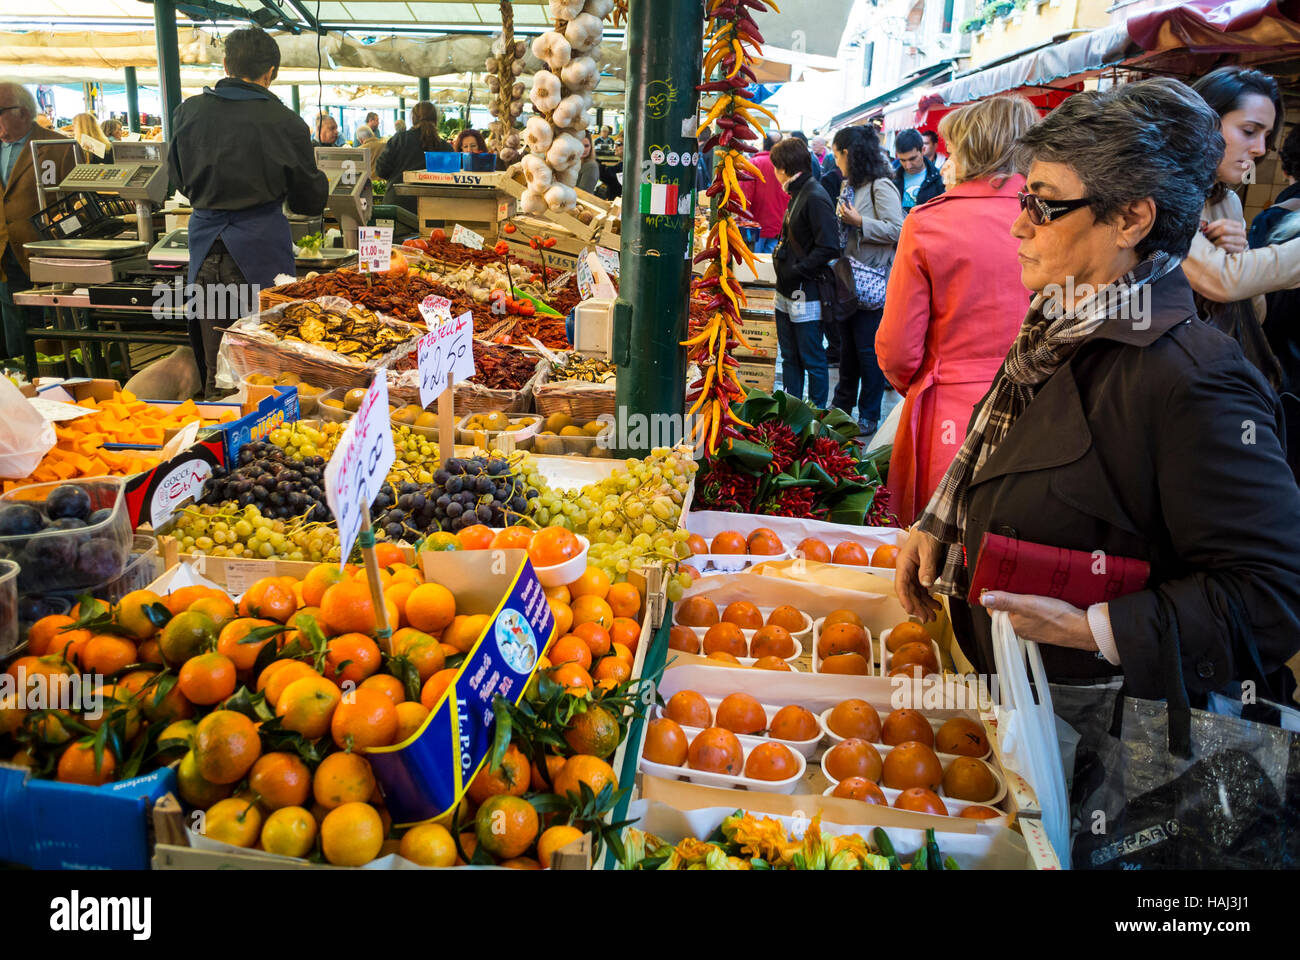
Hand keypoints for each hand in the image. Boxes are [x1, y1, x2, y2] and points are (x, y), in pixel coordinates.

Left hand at [838, 201, 861, 227]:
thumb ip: (850, 205)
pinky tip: (843, 214)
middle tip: (843, 206)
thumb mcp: (853, 209)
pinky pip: (841, 217)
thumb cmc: (856, 215)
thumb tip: (849, 202)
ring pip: (840, 213)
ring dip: (841, 211)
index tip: (844, 203)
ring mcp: (843, 217)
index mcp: (845, 210)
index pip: (843, 206)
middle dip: (841, 207)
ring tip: (843, 210)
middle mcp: (843, 214)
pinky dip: (841, 215)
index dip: (843, 203)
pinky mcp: (844, 220)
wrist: (857, 221)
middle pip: (840, 209)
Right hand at [895, 526, 942, 621]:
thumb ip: (927, 567)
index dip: (905, 599)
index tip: (910, 610)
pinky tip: (936, 606)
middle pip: (909, 593)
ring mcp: (913, 573)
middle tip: (926, 619)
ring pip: (916, 594)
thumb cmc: (927, 535)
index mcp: (904, 564)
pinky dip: (929, 599)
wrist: (934, 527)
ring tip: (932, 617)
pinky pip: (923, 590)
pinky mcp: (921, 574)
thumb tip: (926, 585)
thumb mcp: (928, 550)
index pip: (901, 585)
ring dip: (924, 606)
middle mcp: (906, 571)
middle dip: (917, 607)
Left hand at [978, 591, 1095, 650]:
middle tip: (1017, 586)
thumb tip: (984, 598)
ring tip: (1030, 592)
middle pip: (1007, 611)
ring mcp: (1033, 629)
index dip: (996, 597)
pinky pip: (1033, 616)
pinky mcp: (1044, 627)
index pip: (994, 610)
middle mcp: (1021, 630)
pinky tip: (1042, 601)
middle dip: (1010, 598)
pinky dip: (1035, 607)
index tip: (999, 586)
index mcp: (1012, 625)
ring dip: (1023, 602)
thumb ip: (1005, 601)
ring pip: (1021, 613)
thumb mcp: (1027, 604)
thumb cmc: (1056, 617)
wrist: (1082, 629)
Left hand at [1203, 218, 1247, 253]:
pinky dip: (1218, 247)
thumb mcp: (1220, 234)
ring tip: (1211, 245)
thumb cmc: (1223, 243)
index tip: (1204, 231)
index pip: (1223, 221)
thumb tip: (1203, 227)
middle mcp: (1241, 232)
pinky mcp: (1240, 249)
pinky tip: (1216, 249)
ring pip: (1224, 238)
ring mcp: (1242, 240)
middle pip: (1224, 228)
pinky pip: (1226, 246)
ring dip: (1214, 242)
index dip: (1212, 226)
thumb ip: (1214, 229)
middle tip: (1207, 239)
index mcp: (1237, 225)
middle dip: (1212, 234)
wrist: (1232, 254)